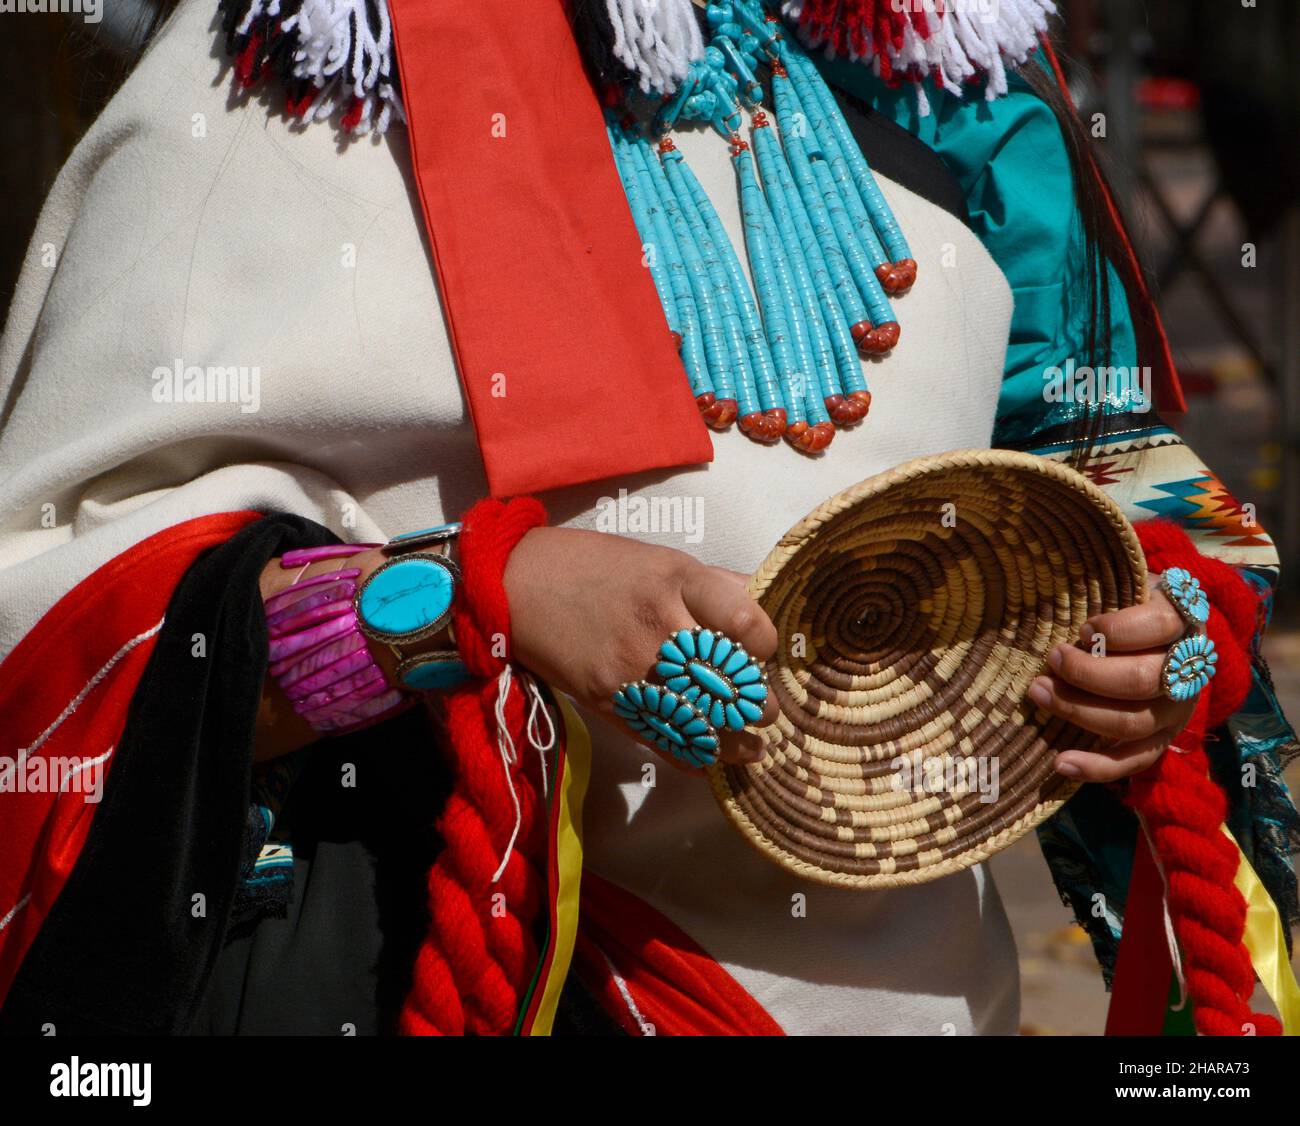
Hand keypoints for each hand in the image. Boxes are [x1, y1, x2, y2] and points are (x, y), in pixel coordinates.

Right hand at [504, 527, 779, 769]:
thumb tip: (763, 607)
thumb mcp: (660, 559)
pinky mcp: (611, 704)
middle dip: (759, 703)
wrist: (519, 586)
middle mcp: (660, 626)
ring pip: (704, 723)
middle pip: (732, 682)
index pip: (747, 625)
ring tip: (751, 744)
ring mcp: (633, 670)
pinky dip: (694, 757)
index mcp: (678, 581)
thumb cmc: (595, 567)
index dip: (767, 645)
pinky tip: (711, 757)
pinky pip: (665, 742)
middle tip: (765, 707)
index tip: (764, 650)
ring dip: (736, 741)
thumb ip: (715, 584)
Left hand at [1029, 573, 1196, 782]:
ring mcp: (1178, 708)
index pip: (1158, 626)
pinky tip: (1060, 761)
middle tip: (1051, 658)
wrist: (1163, 632)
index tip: (1082, 629)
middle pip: (1139, 680)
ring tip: (1039, 691)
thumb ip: (1105, 587)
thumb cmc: (1129, 601)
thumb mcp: (1125, 582)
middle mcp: (1189, 668)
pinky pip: (1134, 760)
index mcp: (1183, 620)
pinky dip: (1097, 766)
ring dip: (1078, 710)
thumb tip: (1057, 592)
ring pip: (1132, 721)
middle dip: (1086, 672)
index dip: (1115, 630)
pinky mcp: (1163, 738)